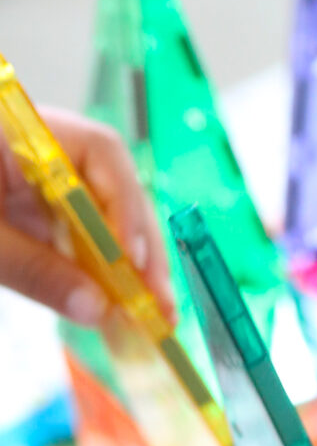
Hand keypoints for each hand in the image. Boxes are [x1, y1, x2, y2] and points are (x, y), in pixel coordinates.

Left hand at [0, 106, 173, 325]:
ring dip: (128, 266)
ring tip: (150, 314)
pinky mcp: (31, 208)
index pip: (102, 153)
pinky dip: (98, 270)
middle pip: (114, 188)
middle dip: (141, 248)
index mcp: (27, 131)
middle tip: (160, 304)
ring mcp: (39, 179)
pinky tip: (115, 303)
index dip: (127, 208)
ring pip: (103, 216)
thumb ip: (34, 270)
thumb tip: (96, 309)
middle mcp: (43, 149)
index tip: (133, 263)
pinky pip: (78, 235)